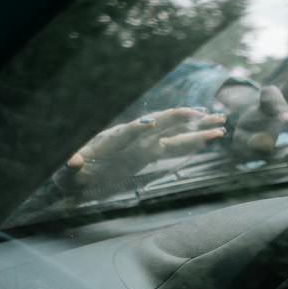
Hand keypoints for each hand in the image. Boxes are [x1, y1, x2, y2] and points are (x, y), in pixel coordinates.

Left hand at [64, 107, 224, 196]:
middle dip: (179, 118)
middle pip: (159, 124)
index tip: (149, 123)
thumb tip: (73, 162)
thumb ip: (69, 168)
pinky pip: (176, 146)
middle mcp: (132, 138)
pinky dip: (193, 142)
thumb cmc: (72, 174)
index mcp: (111, 140)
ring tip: (220, 124)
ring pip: (174, 133)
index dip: (137, 129)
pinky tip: (211, 137)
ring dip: (197, 128)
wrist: (80, 175)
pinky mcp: (151, 153)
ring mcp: (145, 145)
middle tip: (200, 114)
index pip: (126, 133)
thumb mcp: (67, 173)